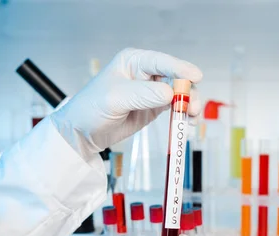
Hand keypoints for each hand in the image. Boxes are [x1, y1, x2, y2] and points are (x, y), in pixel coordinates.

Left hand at [51, 48, 202, 158]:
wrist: (83, 132)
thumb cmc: (92, 108)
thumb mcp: (115, 98)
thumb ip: (143, 94)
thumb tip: (169, 93)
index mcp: (133, 62)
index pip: (161, 61)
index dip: (180, 68)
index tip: (195, 76)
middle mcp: (145, 73)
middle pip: (175, 77)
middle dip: (187, 90)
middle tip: (192, 106)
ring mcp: (152, 91)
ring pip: (179, 93)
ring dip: (188, 103)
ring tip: (191, 116)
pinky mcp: (155, 107)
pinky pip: (175, 107)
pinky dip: (183, 113)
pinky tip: (187, 121)